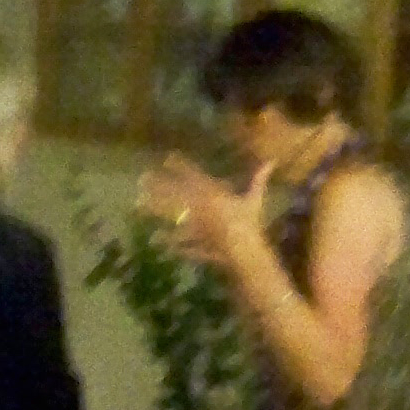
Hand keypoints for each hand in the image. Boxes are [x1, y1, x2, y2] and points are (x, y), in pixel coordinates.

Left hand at [135, 154, 270, 274]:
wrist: (244, 251)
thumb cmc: (250, 222)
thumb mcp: (254, 199)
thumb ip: (258, 179)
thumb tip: (272, 161)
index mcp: (212, 193)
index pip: (193, 176)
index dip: (180, 166)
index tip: (167, 158)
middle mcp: (197, 206)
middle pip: (173, 193)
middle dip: (158, 185)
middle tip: (141, 179)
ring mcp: (190, 224)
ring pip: (169, 214)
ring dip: (154, 208)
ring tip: (137, 204)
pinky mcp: (190, 242)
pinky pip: (176, 241)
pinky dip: (167, 242)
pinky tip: (154, 239)